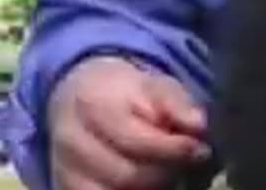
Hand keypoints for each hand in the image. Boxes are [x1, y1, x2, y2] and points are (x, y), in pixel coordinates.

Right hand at [49, 55, 208, 189]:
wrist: (81, 98)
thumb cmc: (128, 94)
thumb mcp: (156, 86)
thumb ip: (177, 104)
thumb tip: (198, 125)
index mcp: (94, 105)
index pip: (134, 139)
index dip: (172, 149)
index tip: (200, 150)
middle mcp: (71, 141)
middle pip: (126, 175)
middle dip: (165, 172)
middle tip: (187, 165)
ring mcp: (65, 169)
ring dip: (150, 188)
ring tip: (169, 173)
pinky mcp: (67, 186)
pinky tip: (148, 183)